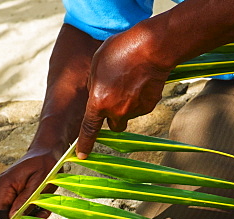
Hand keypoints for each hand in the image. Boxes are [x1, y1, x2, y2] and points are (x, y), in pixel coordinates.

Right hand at [0, 148, 62, 218]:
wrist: (47, 152)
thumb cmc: (45, 163)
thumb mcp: (39, 182)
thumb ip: (26, 199)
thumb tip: (14, 218)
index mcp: (2, 186)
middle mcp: (0, 192)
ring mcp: (6, 195)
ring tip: (43, 213)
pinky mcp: (14, 197)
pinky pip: (18, 213)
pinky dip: (30, 216)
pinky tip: (41, 210)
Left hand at [75, 28, 170, 158]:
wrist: (150, 49)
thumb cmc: (120, 51)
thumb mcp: (96, 64)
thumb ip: (93, 84)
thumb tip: (96, 94)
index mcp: (98, 102)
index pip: (89, 129)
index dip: (85, 144)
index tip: (83, 155)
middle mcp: (116, 111)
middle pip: (113, 126)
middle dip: (112, 117)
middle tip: (115, 100)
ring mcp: (134, 111)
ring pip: (127, 116)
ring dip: (126, 106)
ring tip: (129, 82)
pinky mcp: (149, 106)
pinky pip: (140, 108)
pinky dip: (139, 100)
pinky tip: (140, 83)